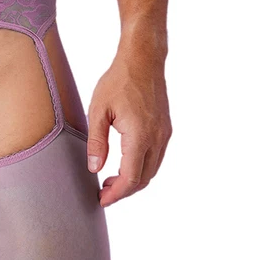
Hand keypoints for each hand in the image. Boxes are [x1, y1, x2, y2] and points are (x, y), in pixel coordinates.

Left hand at [86, 39, 171, 206]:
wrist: (143, 58)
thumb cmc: (119, 80)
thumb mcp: (98, 111)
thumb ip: (96, 142)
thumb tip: (94, 168)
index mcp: (140, 136)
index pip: (131, 178)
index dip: (116, 194)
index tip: (101, 200)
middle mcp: (157, 138)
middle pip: (143, 179)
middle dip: (123, 192)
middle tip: (102, 194)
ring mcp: (164, 134)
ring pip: (151, 171)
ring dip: (132, 182)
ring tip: (110, 183)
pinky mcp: (165, 129)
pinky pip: (155, 159)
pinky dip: (141, 169)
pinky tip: (124, 167)